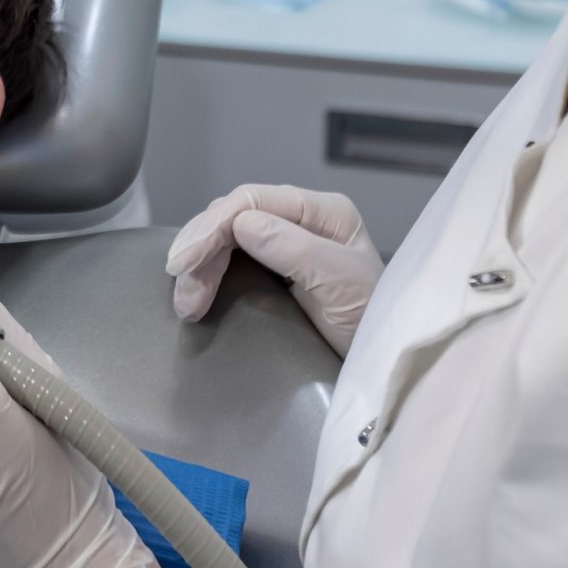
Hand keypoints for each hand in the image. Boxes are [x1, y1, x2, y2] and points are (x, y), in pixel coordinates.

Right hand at [167, 184, 381, 354]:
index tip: (184, 264)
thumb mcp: (339, 285)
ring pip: (228, 237)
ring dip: (201, 266)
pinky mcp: (279, 269)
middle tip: (182, 293)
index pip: (252, 200)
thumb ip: (295, 250)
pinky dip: (210, 274)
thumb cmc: (373, 324)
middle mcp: (304, 218)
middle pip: (234, 216)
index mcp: (323, 211)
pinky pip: (234, 258)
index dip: (212, 227)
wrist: (385, 366)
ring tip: (186, 303)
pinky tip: (197, 292)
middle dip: (201, 249)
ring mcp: (290, 242)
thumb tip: (241, 224)